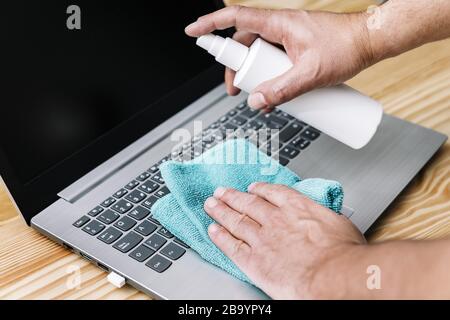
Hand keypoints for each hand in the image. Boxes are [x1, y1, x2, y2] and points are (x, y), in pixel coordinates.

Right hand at [185, 6, 373, 110]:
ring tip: (259, 98)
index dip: (211, 24)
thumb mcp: (311, 74)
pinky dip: (269, 76)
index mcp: (278, 23)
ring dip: (255, 75)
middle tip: (236, 90)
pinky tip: (274, 95)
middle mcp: (280, 27)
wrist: (371, 42)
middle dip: (236, 68)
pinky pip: (274, 60)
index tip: (193, 32)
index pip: (235, 18)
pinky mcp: (296, 48)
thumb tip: (256, 102)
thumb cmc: (347, 47)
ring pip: (259, 54)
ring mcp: (288, 38)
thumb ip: (282, 90)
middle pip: (245, 44)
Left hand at [203, 182, 365, 298]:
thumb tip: (326, 221)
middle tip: (221, 191)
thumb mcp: (339, 225)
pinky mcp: (254, 261)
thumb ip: (324, 219)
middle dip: (232, 197)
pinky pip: (231, 245)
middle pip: (248, 203)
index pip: (272, 193)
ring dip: (221, 211)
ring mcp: (262, 239)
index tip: (252, 188)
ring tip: (211, 205)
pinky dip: (220, 236)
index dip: (259, 190)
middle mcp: (276, 219)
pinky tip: (213, 230)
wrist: (332, 275)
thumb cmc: (342, 254)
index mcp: (297, 207)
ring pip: (235, 220)